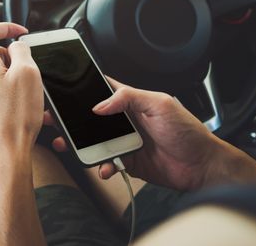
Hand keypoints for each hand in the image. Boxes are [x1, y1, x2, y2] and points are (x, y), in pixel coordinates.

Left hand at [0, 23, 43, 171]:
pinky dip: (3, 98)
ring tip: (26, 101)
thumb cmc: (15, 119)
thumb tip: (17, 46)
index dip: (7, 26)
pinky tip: (16, 113)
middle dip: (13, 62)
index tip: (20, 31)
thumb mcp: (29, 74)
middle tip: (30, 77)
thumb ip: (22, 51)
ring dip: (10, 83)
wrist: (3, 156)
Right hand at [48, 77, 255, 190]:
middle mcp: (125, 120)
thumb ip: (130, 98)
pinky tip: (105, 167)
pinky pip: (106, 162)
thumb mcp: (161, 104)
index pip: (102, 89)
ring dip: (78, 143)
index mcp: (132, 101)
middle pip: (91, 117)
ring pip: (94, 141)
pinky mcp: (127, 161)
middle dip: (71, 119)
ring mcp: (124, 141)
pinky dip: (101, 165)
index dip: (82, 88)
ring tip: (66, 144)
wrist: (201, 166)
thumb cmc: (188, 131)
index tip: (63, 90)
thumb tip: (101, 104)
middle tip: (54, 119)